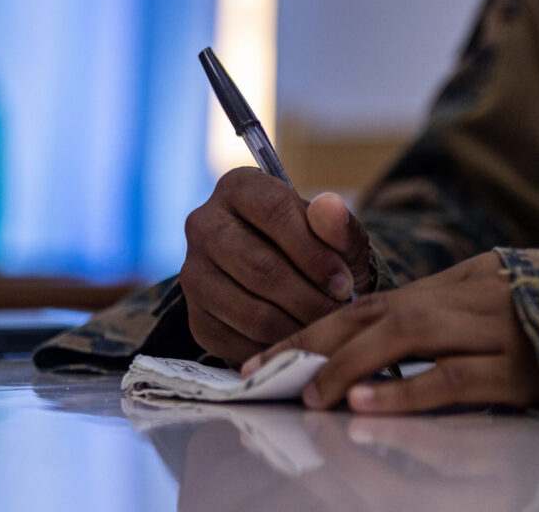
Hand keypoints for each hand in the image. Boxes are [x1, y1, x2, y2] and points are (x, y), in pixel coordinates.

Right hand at [181, 167, 372, 365]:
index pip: (273, 211)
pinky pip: (235, 342)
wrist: (294, 286)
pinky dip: (273, 350)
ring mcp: (193, 272)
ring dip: (294, 329)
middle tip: (338, 315)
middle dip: (308, 299)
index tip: (344, 283)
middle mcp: (205, 224)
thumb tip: (331, 206)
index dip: (313, 251)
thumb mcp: (338, 238)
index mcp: (240, 188)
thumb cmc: (319, 254)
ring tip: (323, 331)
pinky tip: (297, 344)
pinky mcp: (195, 316)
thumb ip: (338, 226)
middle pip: (259, 267)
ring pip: (249, 310)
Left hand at [241, 251, 538, 413]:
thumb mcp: (493, 304)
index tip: (272, 353)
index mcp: (461, 283)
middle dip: (317, 343)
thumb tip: (370, 339)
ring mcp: (497, 332)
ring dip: (351, 365)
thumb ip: (439, 314)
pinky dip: (406, 391)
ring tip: (311, 393)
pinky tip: (367, 404)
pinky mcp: (520, 371)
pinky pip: (452, 380)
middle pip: (380, 313)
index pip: (373, 300)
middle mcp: (472, 299)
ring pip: (409, 338)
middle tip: (271, 374)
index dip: (317, 325)